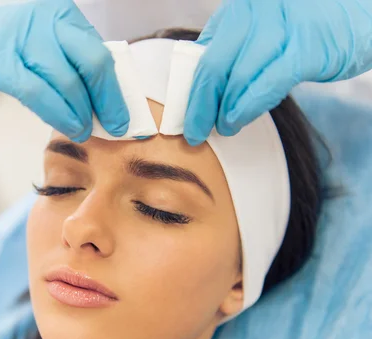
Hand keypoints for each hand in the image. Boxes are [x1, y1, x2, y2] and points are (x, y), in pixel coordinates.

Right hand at [0, 0, 128, 141]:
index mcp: (61, 14)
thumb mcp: (37, 41)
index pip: (100, 53)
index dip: (116, 87)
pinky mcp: (0, 61)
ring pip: (69, 84)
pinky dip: (59, 115)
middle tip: (117, 127)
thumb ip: (65, 62)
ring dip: (83, 115)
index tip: (126, 112)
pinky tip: (67, 127)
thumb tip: (96, 99)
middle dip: (109, 102)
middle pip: (93, 65)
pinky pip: (40, 95)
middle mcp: (47, 20)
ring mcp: (24, 39)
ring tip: (86, 132)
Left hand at [184, 0, 371, 143]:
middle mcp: (255, 12)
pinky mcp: (307, 48)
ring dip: (224, 111)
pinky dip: (248, 108)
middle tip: (194, 132)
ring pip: (237, 78)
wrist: (360, 11)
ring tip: (222, 128)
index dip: (187, 90)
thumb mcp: (261, 30)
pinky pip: (267, 85)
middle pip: (212, 67)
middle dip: (199, 106)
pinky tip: (239, 120)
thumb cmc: (305, 28)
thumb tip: (198, 88)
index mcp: (239, 10)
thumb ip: (232, 51)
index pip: (200, 55)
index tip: (180, 117)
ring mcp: (281, 27)